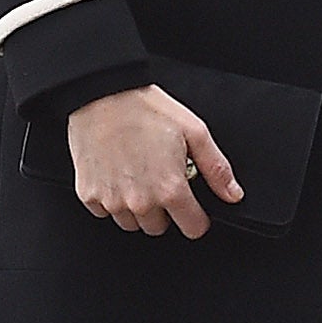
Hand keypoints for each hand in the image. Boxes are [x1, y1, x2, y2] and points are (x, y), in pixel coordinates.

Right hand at [67, 84, 236, 236]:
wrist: (101, 94)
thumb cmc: (144, 108)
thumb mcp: (193, 131)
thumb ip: (216, 168)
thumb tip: (233, 194)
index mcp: (170, 188)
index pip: (193, 228)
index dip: (196, 217)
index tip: (191, 206)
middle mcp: (141, 201)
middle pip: (159, 228)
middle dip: (164, 211)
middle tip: (159, 181)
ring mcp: (112, 200)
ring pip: (132, 223)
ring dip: (137, 208)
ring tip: (136, 176)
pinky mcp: (88, 195)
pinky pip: (104, 212)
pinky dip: (110, 199)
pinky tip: (115, 175)